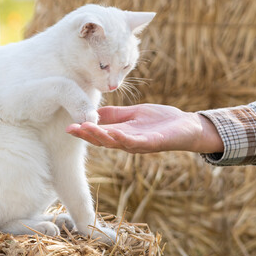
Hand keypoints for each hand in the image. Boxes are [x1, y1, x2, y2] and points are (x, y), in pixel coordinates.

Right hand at [66, 103, 223, 154]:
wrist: (187, 127)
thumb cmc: (161, 120)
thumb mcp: (134, 114)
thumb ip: (116, 115)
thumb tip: (94, 112)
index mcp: (122, 134)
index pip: (100, 134)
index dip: (84, 131)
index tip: (68, 126)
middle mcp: (128, 142)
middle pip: (104, 141)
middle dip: (88, 135)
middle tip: (72, 128)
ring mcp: (140, 144)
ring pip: (117, 142)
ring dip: (102, 137)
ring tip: (88, 129)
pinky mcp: (154, 143)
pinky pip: (138, 142)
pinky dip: (126, 139)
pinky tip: (116, 133)